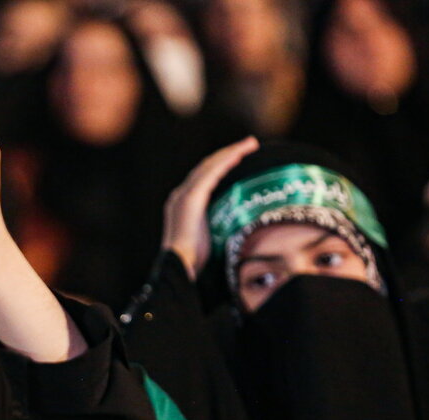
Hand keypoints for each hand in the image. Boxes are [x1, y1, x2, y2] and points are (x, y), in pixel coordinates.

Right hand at [161, 136, 258, 277]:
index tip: (239, 158)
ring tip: (249, 144)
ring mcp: (184, 195)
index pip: (203, 178)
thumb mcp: (208, 238)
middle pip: (206, 167)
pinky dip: (226, 161)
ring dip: (230, 153)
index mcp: (183, 204)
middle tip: (249, 145)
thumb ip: (218, 226)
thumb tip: (240, 227)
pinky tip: (239, 155)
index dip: (221, 165)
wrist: (180, 265)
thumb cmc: (194, 261)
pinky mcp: (191, 198)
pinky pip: (211, 174)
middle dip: (228, 154)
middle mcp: (180, 195)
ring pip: (209, 166)